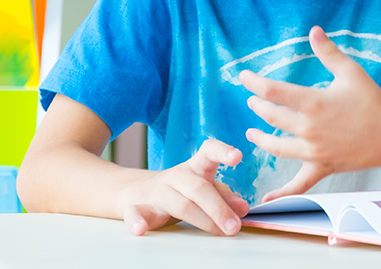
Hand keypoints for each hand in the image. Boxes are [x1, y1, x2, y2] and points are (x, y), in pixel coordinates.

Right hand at [118, 139, 247, 235]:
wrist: (136, 192)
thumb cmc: (182, 191)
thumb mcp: (206, 188)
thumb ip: (224, 196)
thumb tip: (242, 209)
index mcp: (196, 166)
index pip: (209, 152)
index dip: (223, 151)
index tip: (237, 157)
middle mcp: (176, 176)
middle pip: (199, 188)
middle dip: (220, 208)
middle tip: (235, 226)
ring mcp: (157, 192)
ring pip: (180, 204)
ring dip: (203, 220)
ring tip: (221, 231)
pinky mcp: (138, 208)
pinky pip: (135, 213)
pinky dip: (136, 221)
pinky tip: (140, 229)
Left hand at [241, 25, 380, 200]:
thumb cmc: (374, 101)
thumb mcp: (351, 72)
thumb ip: (329, 52)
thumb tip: (314, 30)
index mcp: (313, 103)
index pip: (273, 91)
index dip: (254, 83)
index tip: (244, 77)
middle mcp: (308, 128)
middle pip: (271, 117)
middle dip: (259, 106)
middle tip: (253, 100)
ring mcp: (313, 151)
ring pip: (276, 147)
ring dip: (260, 139)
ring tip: (252, 134)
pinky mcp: (321, 167)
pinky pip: (297, 184)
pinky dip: (281, 193)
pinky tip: (265, 200)